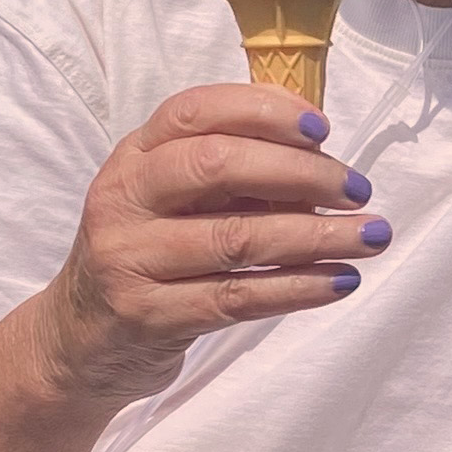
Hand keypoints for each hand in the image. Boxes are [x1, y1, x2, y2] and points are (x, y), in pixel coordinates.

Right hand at [37, 83, 391, 415]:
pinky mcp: (149, 317)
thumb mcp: (172, 200)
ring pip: (236, 237)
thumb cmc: (149, 254)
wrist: (79, 340)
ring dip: (317, 236)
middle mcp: (123, 199)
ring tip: (372, 236)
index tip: (322, 129)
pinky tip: (340, 280)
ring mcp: (130, 260)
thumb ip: (232, 171)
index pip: (195, 112)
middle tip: (357, 188)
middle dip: (300, 173)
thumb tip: (321, 155)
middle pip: (216, 166)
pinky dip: (298, 287)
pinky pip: (237, 297)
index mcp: (134, 156)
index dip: (262, 111)